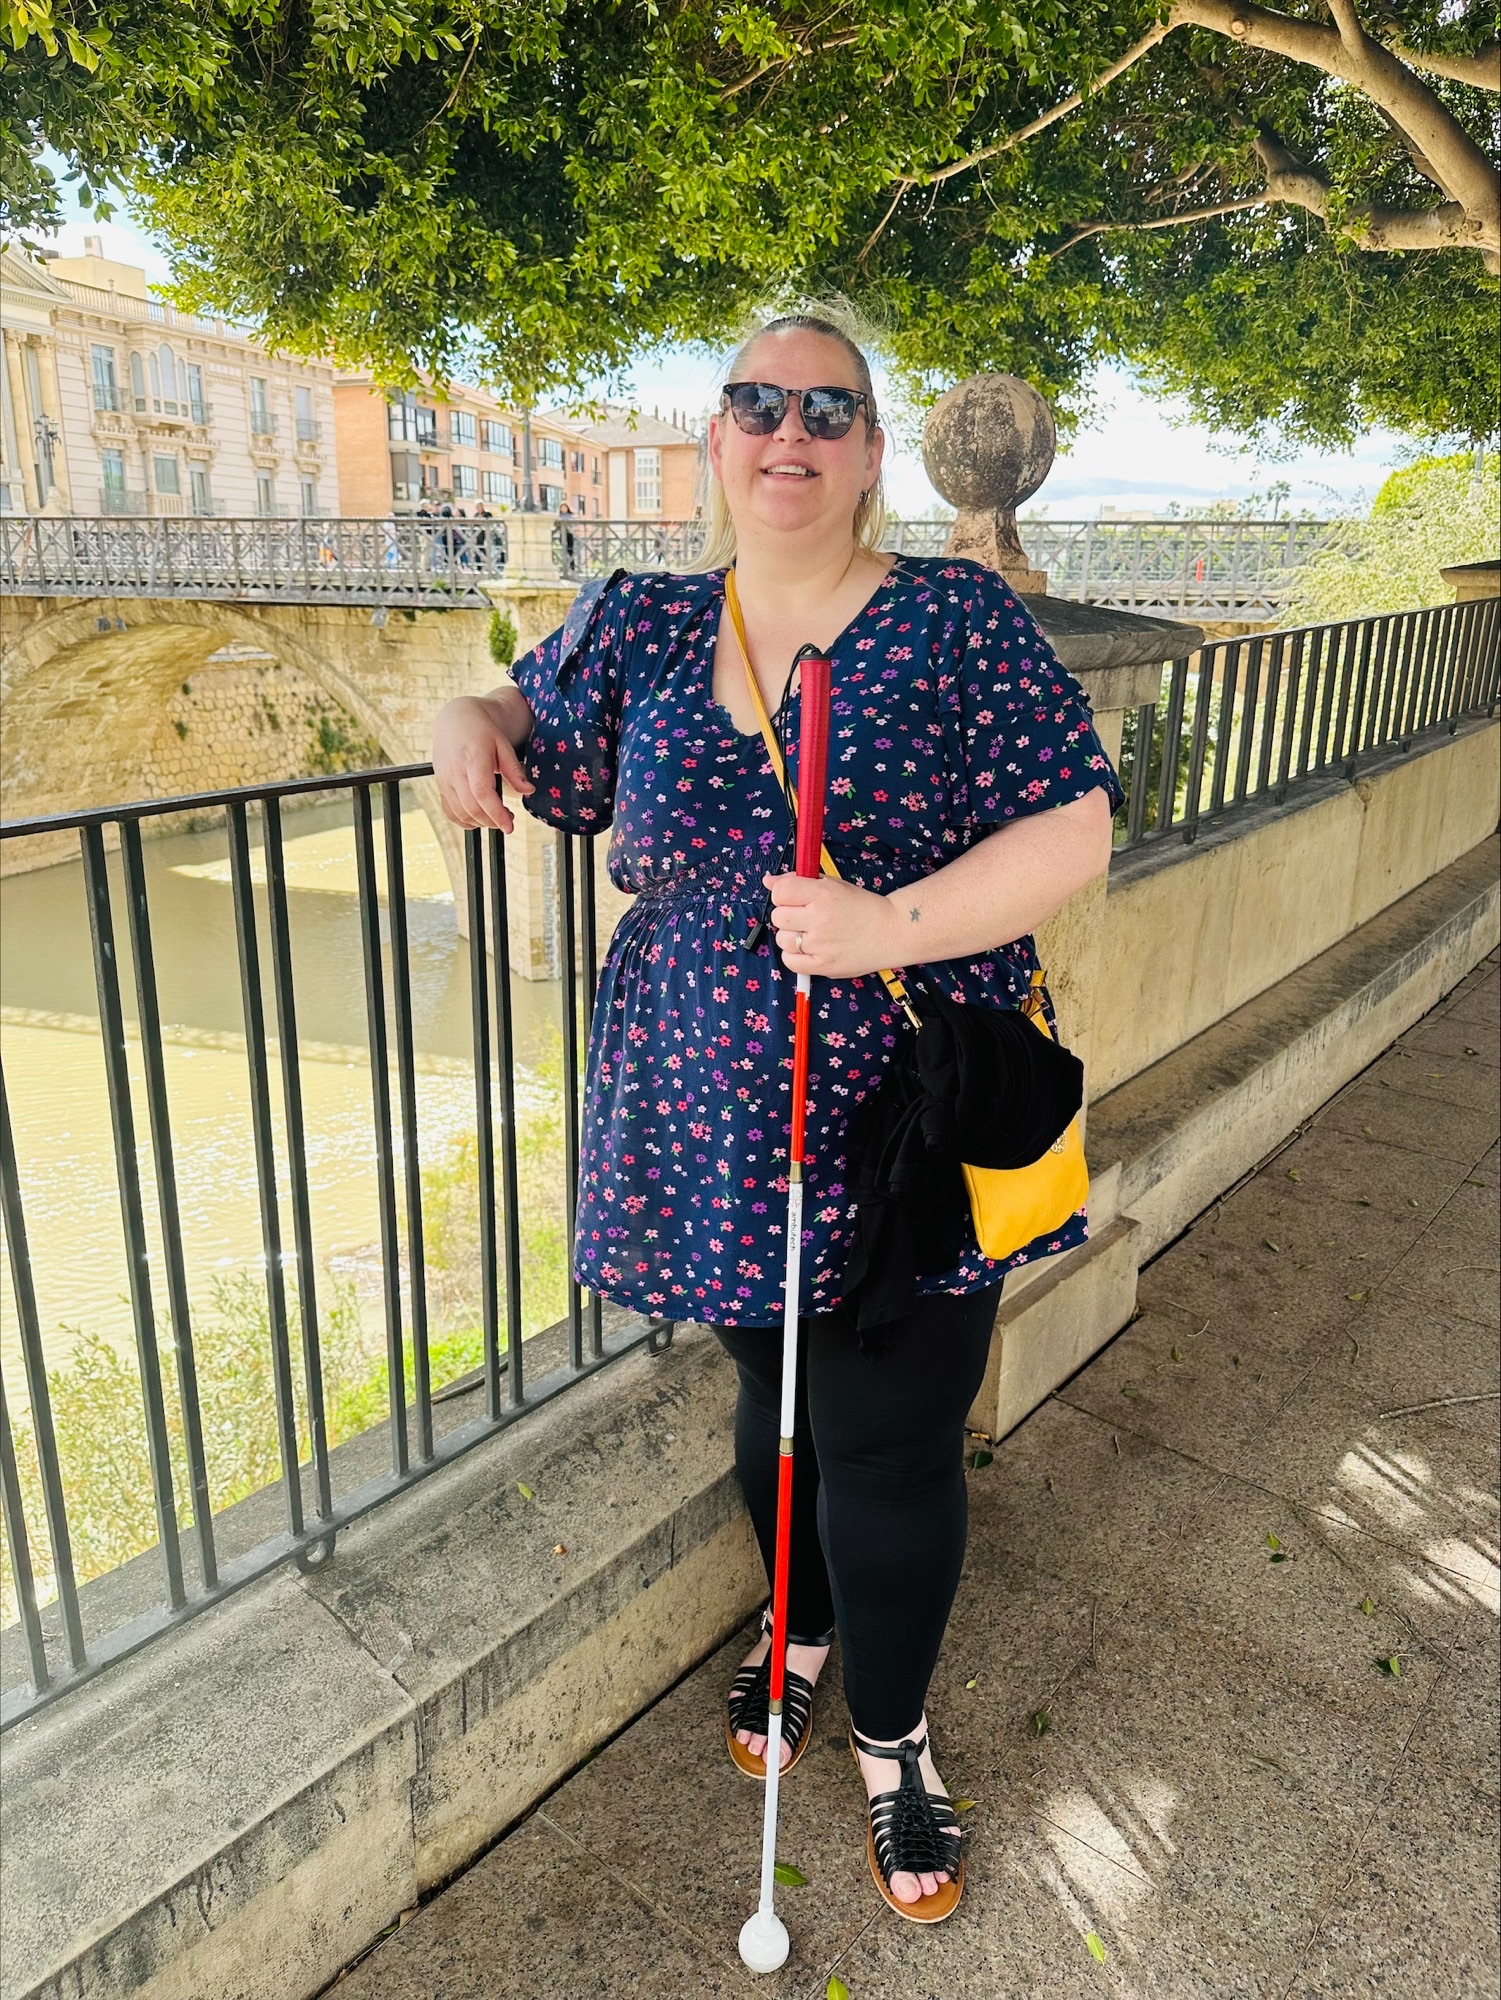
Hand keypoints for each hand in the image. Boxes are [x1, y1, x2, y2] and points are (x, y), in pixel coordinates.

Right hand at [432, 690, 534, 832]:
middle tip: (508, 820)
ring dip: (480, 822)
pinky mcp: (440, 786)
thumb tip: (529, 790)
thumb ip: (514, 770)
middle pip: (472, 808)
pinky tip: (478, 818)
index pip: (482, 793)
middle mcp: (455, 772)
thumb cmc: (482, 731)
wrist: (456, 719)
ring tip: (496, 816)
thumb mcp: (503, 745)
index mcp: (473, 759)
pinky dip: (464, 821)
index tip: (509, 826)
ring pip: (460, 813)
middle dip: (492, 821)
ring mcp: (445, 780)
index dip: (496, 813)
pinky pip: (450, 812)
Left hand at [764, 872, 899, 978]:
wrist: (890, 931)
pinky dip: (794, 955)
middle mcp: (820, 918)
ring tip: (810, 933)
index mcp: (822, 894)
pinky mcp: (823, 966)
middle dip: (788, 915)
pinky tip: (808, 948)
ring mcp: (821, 944)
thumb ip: (798, 882)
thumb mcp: (832, 885)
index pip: (780, 892)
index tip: (794, 898)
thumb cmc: (860, 907)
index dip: (783, 894)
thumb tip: (768, 881)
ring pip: (782, 939)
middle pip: (778, 916)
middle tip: (805, 916)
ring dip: (791, 936)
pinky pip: (790, 961)